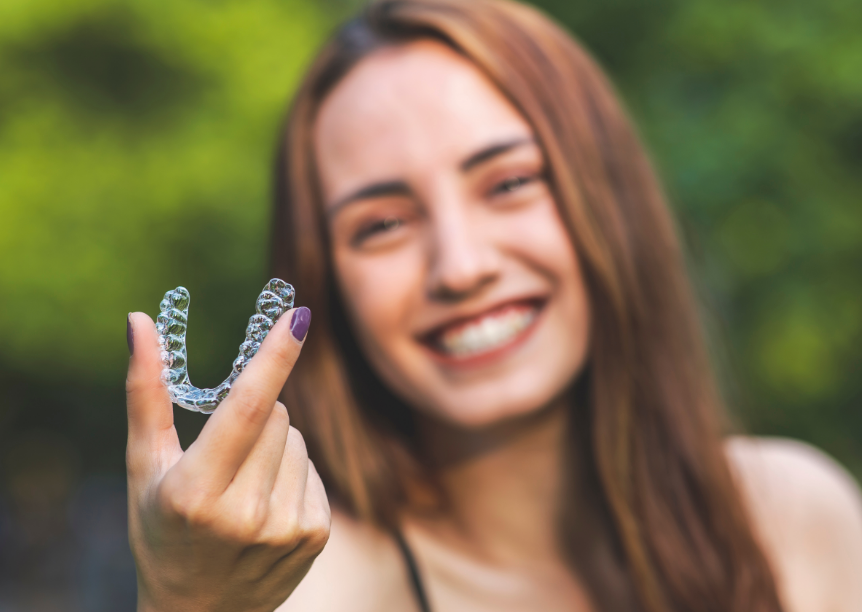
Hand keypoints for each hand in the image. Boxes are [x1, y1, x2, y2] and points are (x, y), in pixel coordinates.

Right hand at [125, 308, 329, 611]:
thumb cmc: (161, 530)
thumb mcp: (144, 467)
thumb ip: (146, 392)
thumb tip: (140, 322)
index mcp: (196, 491)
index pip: (245, 408)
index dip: (274, 357)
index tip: (298, 315)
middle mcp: (245, 513)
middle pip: (276, 414)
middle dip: (255, 414)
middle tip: (225, 453)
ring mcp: (285, 528)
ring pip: (297, 439)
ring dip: (274, 446)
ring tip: (243, 486)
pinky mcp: (315, 535)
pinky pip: (313, 468)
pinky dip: (292, 473)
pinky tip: (266, 505)